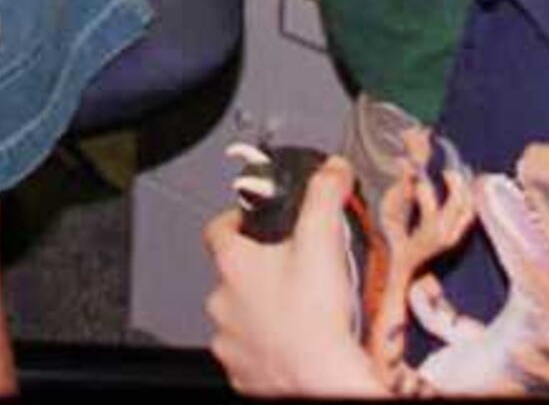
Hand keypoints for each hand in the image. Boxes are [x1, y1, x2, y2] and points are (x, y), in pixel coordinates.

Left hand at [204, 157, 385, 395]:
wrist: (320, 379)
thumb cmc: (315, 317)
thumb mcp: (323, 239)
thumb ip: (324, 195)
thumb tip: (331, 170)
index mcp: (234, 264)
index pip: (217, 228)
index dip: (234, 220)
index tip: (248, 219)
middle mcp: (222, 303)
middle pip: (233, 275)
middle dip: (259, 272)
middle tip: (293, 272)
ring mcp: (230, 342)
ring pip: (241, 317)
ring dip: (262, 312)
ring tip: (298, 312)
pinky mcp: (243, 375)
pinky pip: (250, 354)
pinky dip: (268, 348)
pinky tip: (295, 344)